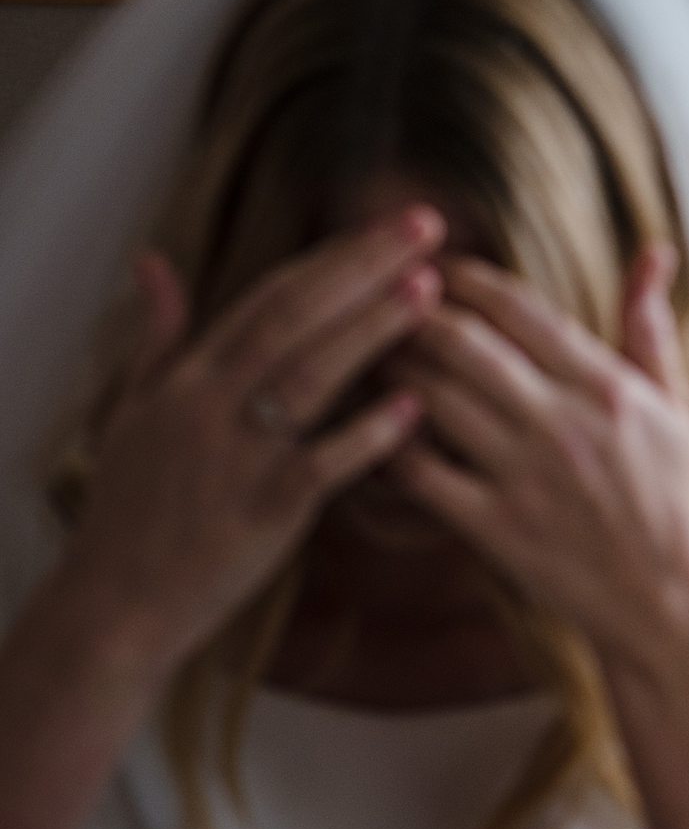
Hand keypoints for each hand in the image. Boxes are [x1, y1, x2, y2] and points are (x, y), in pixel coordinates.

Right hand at [57, 211, 441, 672]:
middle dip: (364, 267)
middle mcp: (211, 404)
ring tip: (431, 292)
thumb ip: (156, 337)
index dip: (334, 257)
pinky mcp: (265, 511)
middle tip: (428, 227)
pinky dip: (369, 434)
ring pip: (311, 376)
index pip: (270, 296)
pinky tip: (416, 405)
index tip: (391, 227)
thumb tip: (154, 261)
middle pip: (295, 318)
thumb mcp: (132, 411)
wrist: (117, 601)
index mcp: (189, 377)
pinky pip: (324, 464)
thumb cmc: (133, 507)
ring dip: (372, 330)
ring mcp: (239, 456)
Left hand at [390, 248, 688, 662]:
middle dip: (415, 313)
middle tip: (388, 305)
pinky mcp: (496, 527)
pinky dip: (389, 443)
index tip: (439, 268)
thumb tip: (654, 249)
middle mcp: (562, 424)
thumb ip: (649, 330)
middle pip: (463, 343)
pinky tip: (375, 425)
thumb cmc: (674, 499)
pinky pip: (420, 473)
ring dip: (393, 368)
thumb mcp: (676, 409)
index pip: (520, 309)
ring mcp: (525, 477)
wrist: (666, 599)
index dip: (467, 278)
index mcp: (606, 388)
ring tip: (373, 355)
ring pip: (433, 399)